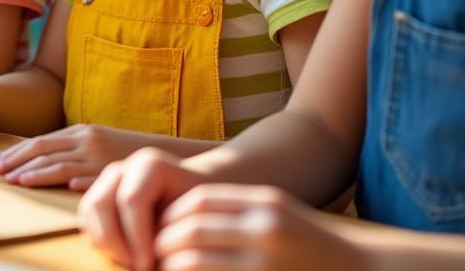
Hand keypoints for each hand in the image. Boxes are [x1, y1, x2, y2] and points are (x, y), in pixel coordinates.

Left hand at [0, 123, 145, 189]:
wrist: (161, 153)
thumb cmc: (123, 152)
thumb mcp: (94, 143)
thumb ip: (70, 148)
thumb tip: (38, 160)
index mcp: (79, 131)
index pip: (39, 141)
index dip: (16, 152)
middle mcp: (85, 140)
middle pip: (43, 150)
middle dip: (16, 161)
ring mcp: (97, 156)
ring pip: (59, 164)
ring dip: (34, 173)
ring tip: (15, 181)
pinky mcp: (111, 170)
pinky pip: (87, 176)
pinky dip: (70, 179)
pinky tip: (56, 184)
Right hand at [78, 147, 206, 270]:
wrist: (191, 199)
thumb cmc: (197, 212)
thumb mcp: (192, 219)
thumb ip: (171, 233)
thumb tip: (148, 263)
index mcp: (149, 164)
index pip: (132, 200)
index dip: (136, 236)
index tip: (148, 264)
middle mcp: (123, 167)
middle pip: (102, 203)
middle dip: (116, 242)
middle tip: (136, 266)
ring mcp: (106, 179)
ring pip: (89, 210)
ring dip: (106, 243)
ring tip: (129, 262)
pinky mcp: (97, 193)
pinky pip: (86, 217)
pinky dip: (98, 239)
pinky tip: (122, 254)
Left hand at [153, 184, 367, 270]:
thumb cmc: (315, 249)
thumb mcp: (279, 217)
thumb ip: (238, 214)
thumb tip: (185, 221)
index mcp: (265, 203)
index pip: (198, 201)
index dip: (171, 216)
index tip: (159, 232)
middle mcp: (264, 228)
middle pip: (190, 229)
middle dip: (162, 245)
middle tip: (149, 258)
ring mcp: (264, 260)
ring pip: (193, 261)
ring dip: (170, 268)